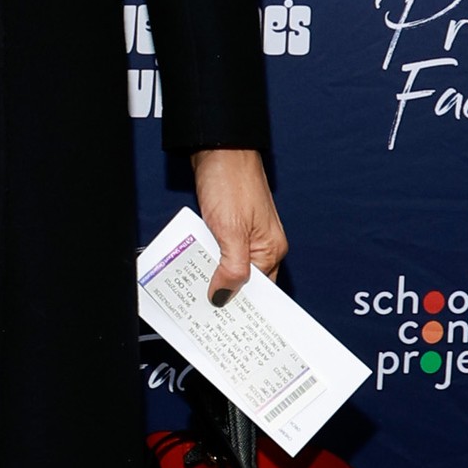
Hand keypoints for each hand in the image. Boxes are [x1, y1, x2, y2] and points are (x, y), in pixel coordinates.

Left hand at [190, 147, 286, 302]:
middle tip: (204, 307)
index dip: (239, 305)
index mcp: (271, 249)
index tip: (222, 320)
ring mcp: (247, 234)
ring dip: (212, 273)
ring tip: (196, 285)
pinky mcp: (232, 225)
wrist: (218, 148)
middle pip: (243, 280)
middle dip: (223, 291)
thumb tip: (223, 297)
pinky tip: (195, 262)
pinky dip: (208, 257)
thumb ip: (230, 269)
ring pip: (229, 266)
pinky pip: (220, 250)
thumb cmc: (230, 180)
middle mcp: (263, 244)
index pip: (257, 291)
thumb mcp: (230, 232)